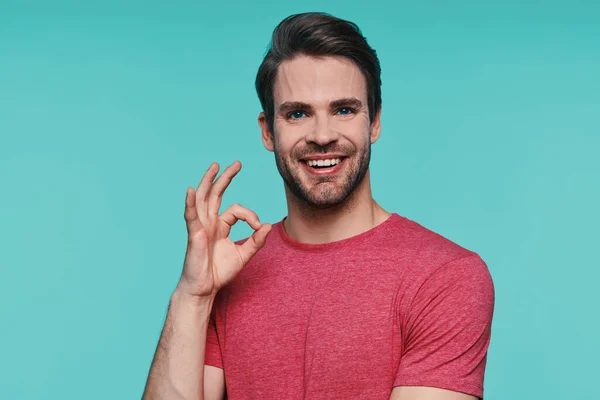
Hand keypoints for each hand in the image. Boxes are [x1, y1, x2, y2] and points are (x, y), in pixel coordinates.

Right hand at [176, 161, 271, 298]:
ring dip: (209, 181)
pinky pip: (191, 216)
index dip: (251, 215)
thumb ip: (256, 242)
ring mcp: (200, 227)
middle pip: (216, 194)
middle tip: (237, 163)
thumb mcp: (243, 255)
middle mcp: (209, 222)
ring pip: (203, 199)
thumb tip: (268, 226)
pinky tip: (190, 191)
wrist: (205, 289)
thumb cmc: (219, 272)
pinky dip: (190, 203)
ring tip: (215, 166)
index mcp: (220, 225)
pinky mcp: (194, 235)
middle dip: (226, 178)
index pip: (236, 210)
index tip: (259, 228)